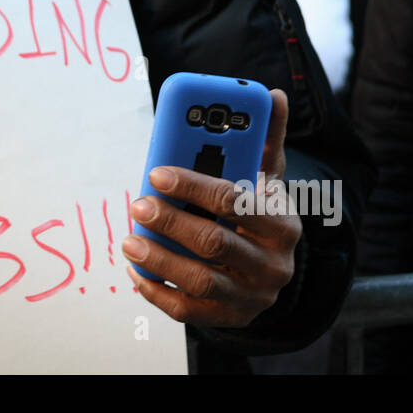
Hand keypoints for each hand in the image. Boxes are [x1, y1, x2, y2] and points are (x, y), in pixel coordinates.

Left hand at [123, 88, 301, 328]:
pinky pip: (188, 310)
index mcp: (283, 223)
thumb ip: (264, 138)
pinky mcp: (229, 318)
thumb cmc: (260, 213)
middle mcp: (273, 264)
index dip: (193, 186)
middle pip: (215, 243)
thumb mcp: (267, 178)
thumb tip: (270, 94)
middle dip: (171, 223)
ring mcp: (252, 296)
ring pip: (199, 280)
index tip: (157, 172)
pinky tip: (136, 270)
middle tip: (137, 205)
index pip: (235, 202)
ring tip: (130, 240)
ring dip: (159, 260)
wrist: (273, 271)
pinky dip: (157, 290)